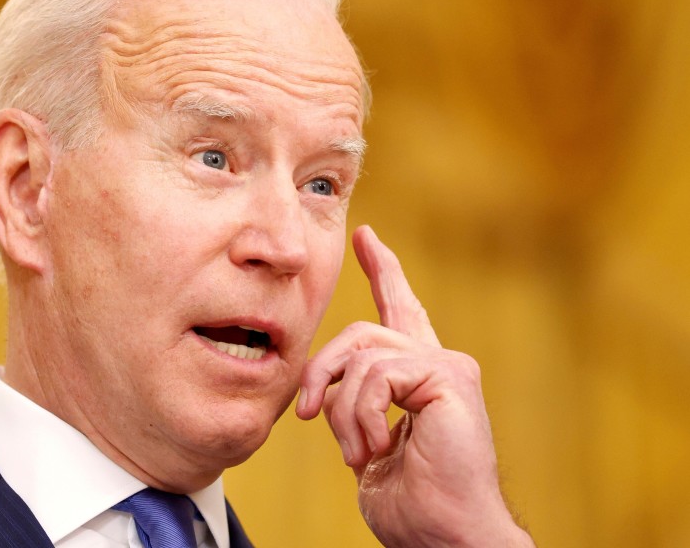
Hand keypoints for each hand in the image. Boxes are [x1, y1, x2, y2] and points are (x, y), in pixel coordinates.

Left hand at [296, 225, 533, 546]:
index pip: (399, 310)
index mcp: (419, 377)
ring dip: (343, 410)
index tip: (364, 237)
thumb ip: (353, 403)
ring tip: (358, 453)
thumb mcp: (365, 444)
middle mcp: (438, 362)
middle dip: (322, 369)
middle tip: (305, 412)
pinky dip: (362, 415)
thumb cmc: (412, 505)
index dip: (383, 271)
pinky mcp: (448, 375)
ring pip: (361, 353)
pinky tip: (377, 447)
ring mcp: (446, 365)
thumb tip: (325, 391)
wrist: (446, 537)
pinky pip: (376, 374)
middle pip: (358, 332)